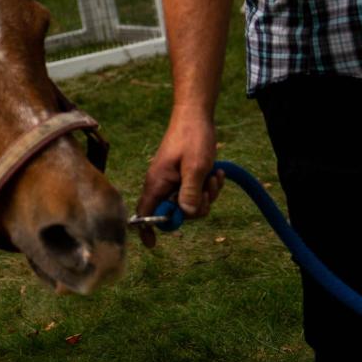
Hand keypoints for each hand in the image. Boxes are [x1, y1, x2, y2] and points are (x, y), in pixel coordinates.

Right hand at [134, 105, 225, 247]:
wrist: (196, 116)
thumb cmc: (192, 137)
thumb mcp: (196, 166)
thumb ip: (190, 192)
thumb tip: (186, 214)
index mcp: (157, 183)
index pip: (144, 213)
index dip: (148, 230)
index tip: (153, 245)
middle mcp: (162, 184)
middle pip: (174, 212)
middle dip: (195, 208)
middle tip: (207, 190)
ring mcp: (173, 180)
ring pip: (188, 203)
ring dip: (206, 196)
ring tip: (214, 177)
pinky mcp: (184, 176)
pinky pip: (196, 192)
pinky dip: (208, 187)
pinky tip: (217, 173)